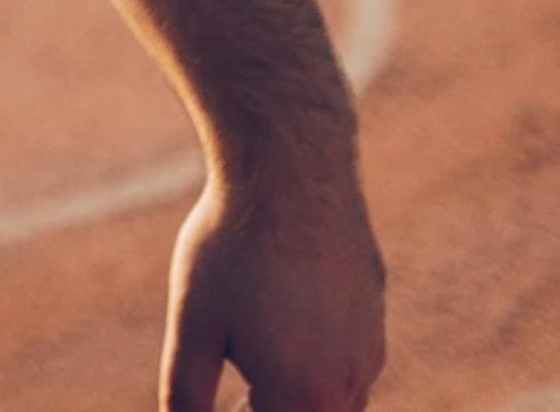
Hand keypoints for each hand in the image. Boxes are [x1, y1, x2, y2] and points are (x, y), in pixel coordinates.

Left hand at [163, 158, 386, 410]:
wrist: (290, 170)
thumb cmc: (233, 247)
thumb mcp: (193, 325)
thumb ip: (185, 392)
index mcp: (305, 397)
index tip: (212, 397)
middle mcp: (351, 380)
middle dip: (268, 406)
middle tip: (232, 388)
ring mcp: (371, 344)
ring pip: (338, 398)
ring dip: (295, 392)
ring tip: (250, 354)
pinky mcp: (374, 308)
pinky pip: (349, 357)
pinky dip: (316, 359)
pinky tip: (280, 318)